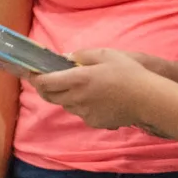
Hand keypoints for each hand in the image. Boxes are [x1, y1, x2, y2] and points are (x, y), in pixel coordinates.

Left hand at [27, 50, 157, 131]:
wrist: (147, 98)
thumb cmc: (128, 72)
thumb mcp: (105, 54)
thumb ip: (82, 55)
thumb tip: (67, 58)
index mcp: (77, 80)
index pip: (45, 82)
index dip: (35, 78)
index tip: (31, 72)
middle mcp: (77, 98)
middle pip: (50, 96)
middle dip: (44, 88)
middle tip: (46, 79)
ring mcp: (85, 113)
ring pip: (66, 105)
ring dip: (65, 96)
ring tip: (78, 86)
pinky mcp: (94, 122)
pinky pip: (81, 113)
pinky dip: (81, 105)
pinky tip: (96, 98)